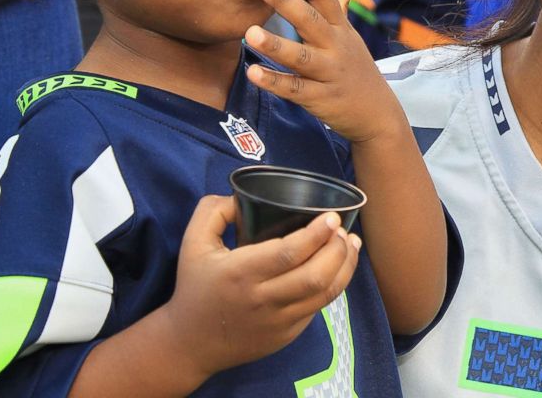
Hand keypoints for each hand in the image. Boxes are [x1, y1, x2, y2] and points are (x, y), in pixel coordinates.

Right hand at [160, 196, 360, 379]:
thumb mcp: (192, 242)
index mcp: (241, 273)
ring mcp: (277, 321)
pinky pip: (318, 308)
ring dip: (345, 266)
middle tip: (343, 229)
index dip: (317, 234)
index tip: (332, 216)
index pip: (289, 253)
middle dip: (338, 249)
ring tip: (351, 244)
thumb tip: (242, 197)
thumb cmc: (195, 286)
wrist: (190, 344)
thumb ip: (213, 211)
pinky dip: (334, 285)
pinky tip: (338, 268)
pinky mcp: (286, 336)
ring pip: (324, 294)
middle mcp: (262, 300)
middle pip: (315, 275)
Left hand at [244, 0, 409, 146]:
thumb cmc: (356, 70)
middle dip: (286, 2)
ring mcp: (329, 74)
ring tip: (251, 32)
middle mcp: (337, 48)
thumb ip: (344, 7)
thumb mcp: (351, 38)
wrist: (377, 115)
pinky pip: (294, 89)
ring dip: (276, 45)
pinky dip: (274, 81)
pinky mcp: (319, 98)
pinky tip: (254, 72)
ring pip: (301, 57)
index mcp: (342, 30)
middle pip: (310, 22)